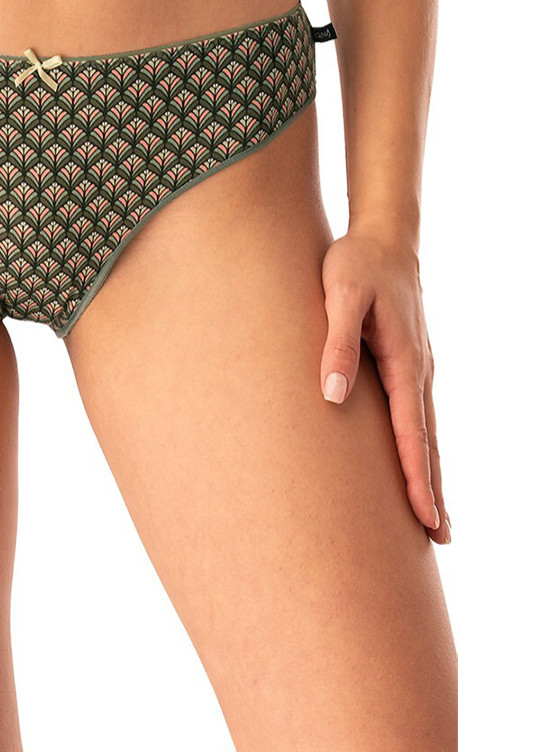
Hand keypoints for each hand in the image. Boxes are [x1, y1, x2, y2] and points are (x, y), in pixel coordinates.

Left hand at [319, 225, 449, 543]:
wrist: (382, 237)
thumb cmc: (356, 265)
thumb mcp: (340, 297)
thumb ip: (337, 342)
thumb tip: (334, 395)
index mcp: (404, 361)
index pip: (411, 433)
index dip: (416, 478)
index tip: (425, 519)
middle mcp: (418, 370)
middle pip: (426, 441)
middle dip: (431, 489)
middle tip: (440, 538)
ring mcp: (416, 367)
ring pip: (424, 430)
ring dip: (427, 471)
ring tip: (431, 514)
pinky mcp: (406, 361)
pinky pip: (415, 413)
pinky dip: (420, 445)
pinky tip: (414, 460)